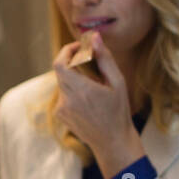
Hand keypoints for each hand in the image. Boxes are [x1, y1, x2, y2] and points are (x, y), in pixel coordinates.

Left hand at [52, 32, 142, 178]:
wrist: (112, 141)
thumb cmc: (118, 111)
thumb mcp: (117, 82)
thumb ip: (105, 58)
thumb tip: (95, 37)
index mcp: (81, 90)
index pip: (60, 63)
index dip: (66, 51)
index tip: (79, 47)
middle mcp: (67, 99)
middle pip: (61, 71)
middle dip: (73, 63)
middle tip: (90, 62)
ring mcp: (61, 109)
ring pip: (63, 83)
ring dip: (75, 79)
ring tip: (94, 87)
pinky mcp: (60, 115)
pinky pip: (63, 95)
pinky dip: (73, 91)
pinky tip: (89, 101)